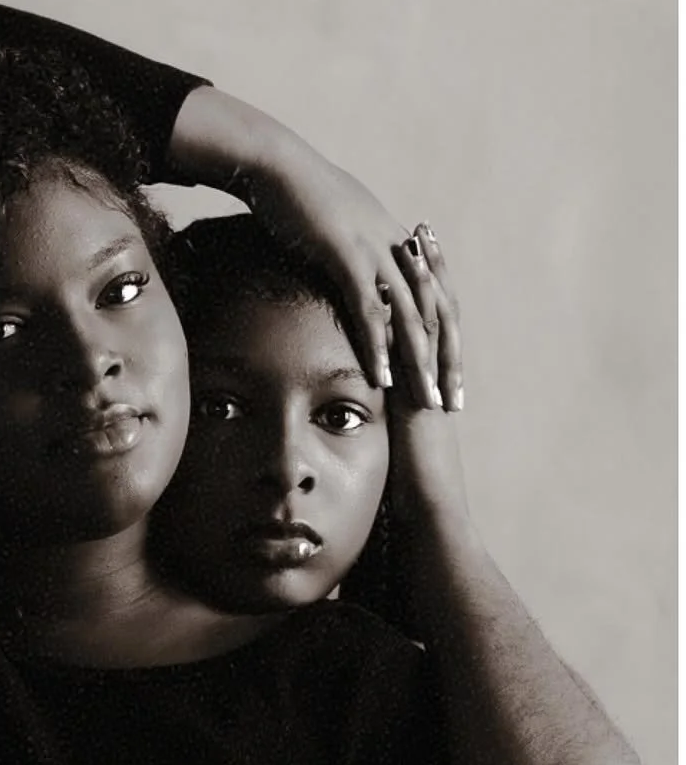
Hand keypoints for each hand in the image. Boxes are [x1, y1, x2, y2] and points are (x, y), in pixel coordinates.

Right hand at [244, 153, 462, 412]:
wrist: (276, 164)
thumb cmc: (298, 197)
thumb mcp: (338, 226)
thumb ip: (355, 253)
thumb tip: (355, 275)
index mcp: (399, 244)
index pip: (436, 300)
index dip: (446, 340)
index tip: (449, 377)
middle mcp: (397, 249)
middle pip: (435, 314)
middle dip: (445, 361)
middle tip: (452, 403)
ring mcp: (375, 251)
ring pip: (409, 317)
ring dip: (419, 364)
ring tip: (426, 402)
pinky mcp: (347, 256)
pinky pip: (368, 309)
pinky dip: (378, 346)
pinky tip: (381, 378)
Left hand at [385, 224, 470, 531]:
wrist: (427, 534)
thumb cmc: (398, 516)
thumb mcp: (377, 470)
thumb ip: (360, 447)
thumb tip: (331, 443)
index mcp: (420, 399)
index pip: (418, 339)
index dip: (415, 301)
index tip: (405, 262)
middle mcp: (431, 389)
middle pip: (431, 319)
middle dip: (427, 276)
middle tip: (421, 230)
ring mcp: (434, 394)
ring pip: (435, 324)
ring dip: (428, 280)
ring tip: (419, 235)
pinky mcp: (428, 401)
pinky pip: (428, 346)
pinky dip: (422, 309)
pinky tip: (411, 279)